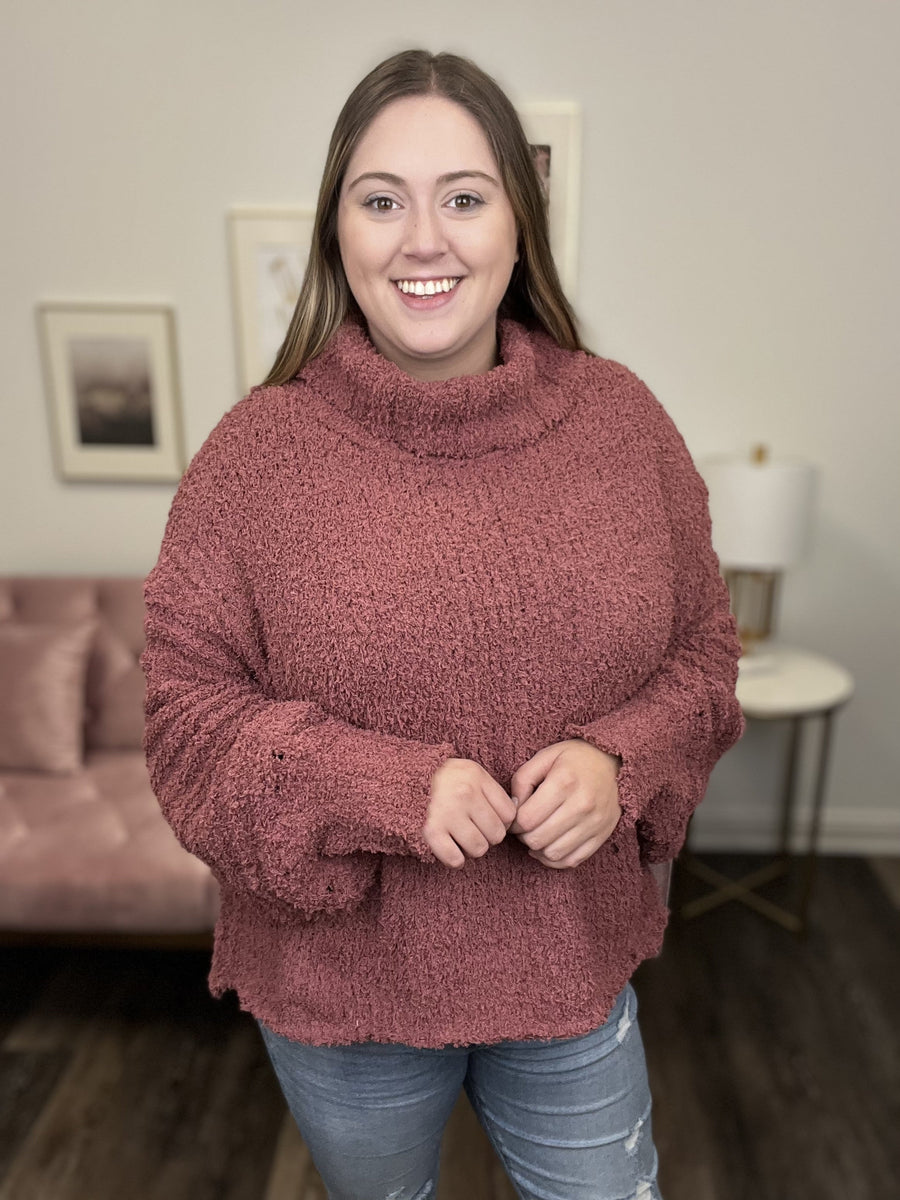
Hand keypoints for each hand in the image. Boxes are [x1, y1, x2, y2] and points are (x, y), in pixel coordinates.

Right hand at [424, 758, 517, 868]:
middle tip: (472, 829)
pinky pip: (456, 859)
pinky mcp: (430, 832)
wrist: (399, 779)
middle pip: (497, 834)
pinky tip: (449, 848)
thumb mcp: (468, 773)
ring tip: (460, 838)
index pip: (509, 813)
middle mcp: (464, 793)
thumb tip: (518, 811)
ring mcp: (447, 813)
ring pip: (479, 849)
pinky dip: (455, 859)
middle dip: (487, 836)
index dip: (501, 821)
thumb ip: (492, 791)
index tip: (487, 819)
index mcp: (476, 776)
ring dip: (472, 848)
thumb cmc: (441, 780)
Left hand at [509, 739, 621, 868]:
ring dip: (538, 848)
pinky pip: (572, 861)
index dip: (513, 822)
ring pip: (553, 853)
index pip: (527, 819)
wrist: (613, 763)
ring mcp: (594, 823)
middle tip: (525, 826)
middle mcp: (582, 805)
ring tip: (538, 834)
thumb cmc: (574, 759)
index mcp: (565, 782)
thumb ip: (522, 780)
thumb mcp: (544, 757)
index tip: (515, 817)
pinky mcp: (602, 836)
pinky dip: (555, 859)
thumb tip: (514, 808)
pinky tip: (549, 845)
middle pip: (537, 839)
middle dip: (523, 836)